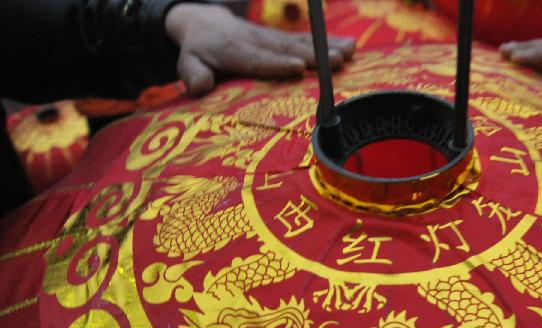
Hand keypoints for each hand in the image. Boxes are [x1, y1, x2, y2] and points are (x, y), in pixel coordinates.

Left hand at [165, 4, 354, 95]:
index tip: (298, 65)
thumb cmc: (199, 52)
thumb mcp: (188, 63)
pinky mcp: (283, 38)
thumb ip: (192, 74)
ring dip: (327, 47)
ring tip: (350, 52)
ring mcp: (273, 38)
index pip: (259, 58)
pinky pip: (307, 39)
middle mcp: (258, 42)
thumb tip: (199, 86)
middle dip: (314, 54)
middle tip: (337, 60)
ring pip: (302, 42)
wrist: (206, 24)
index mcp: (235, 51)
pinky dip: (329, 41)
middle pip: (288, 49)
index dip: (278, 62)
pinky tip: (352, 46)